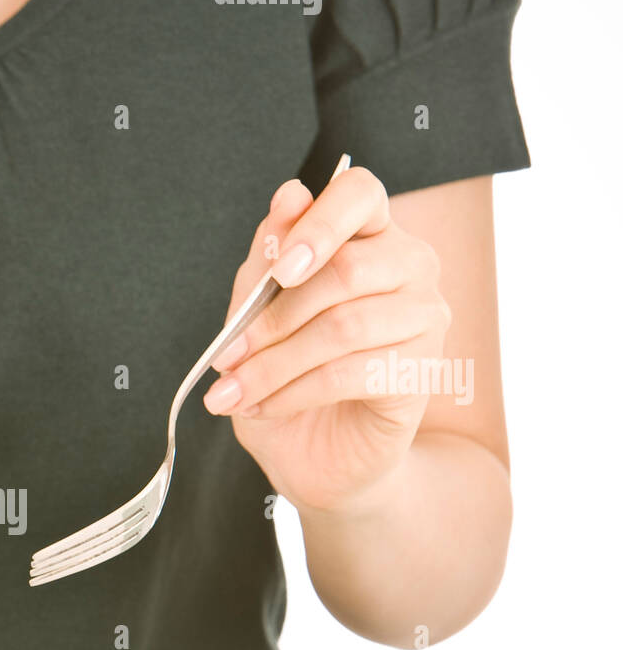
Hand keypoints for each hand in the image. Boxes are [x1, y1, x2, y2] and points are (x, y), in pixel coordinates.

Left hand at [203, 167, 451, 514]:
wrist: (317, 455)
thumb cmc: (288, 376)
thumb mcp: (257, 317)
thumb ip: (267, 262)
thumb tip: (288, 197)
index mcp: (367, 235)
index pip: (359, 194)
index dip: (318, 223)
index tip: (278, 268)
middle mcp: (408, 266)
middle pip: (346, 269)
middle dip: (270, 319)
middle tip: (226, 356)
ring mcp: (425, 317)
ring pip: (342, 327)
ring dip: (273, 365)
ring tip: (232, 393)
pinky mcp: (422, 371)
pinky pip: (349, 373)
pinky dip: (292, 393)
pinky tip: (262, 408)